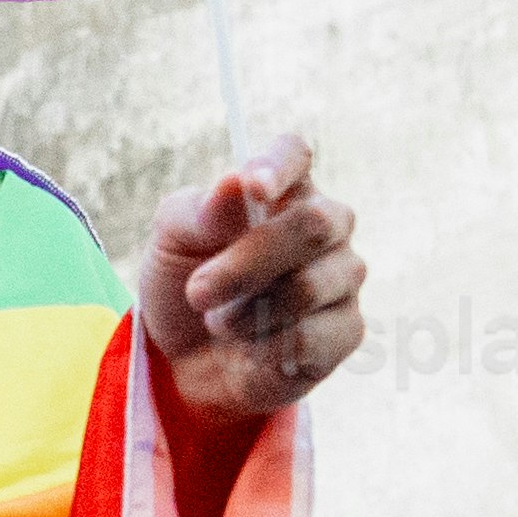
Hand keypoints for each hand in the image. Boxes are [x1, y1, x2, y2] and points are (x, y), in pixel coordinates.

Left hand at [142, 141, 361, 417]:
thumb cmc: (183, 284)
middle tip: (198, 292)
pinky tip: (252, 350)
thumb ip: (196, 211)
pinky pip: (313, 337)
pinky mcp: (347, 330)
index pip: (294, 155)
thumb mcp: (170, 243)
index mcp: (281, 188)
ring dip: (247, 313)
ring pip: (309, 286)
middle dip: (246, 263)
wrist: (183, 361)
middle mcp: (324, 226)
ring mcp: (341, 277)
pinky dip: (266, 349)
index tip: (253, 186)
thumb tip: (234, 182)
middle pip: (313, 225)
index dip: (278, 166)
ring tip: (220, 324)